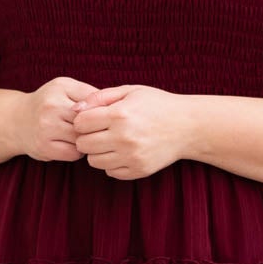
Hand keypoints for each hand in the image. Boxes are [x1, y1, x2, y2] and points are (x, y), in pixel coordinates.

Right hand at [12, 75, 100, 161]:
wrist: (16, 121)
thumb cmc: (48, 104)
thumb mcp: (65, 89)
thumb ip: (89, 94)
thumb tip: (115, 107)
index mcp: (60, 87)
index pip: (94, 100)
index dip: (103, 110)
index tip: (104, 115)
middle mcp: (51, 106)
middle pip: (89, 121)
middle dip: (95, 127)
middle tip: (95, 129)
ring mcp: (46, 128)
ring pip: (83, 138)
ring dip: (87, 140)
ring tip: (82, 136)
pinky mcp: (45, 147)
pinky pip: (74, 153)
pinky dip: (77, 151)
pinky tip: (71, 145)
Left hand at [71, 84, 191, 179]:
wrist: (188, 126)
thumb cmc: (157, 105)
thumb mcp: (130, 91)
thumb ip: (99, 97)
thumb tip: (74, 109)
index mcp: (119, 115)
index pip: (80, 124)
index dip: (82, 120)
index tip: (92, 118)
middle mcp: (124, 137)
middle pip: (83, 144)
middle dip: (86, 137)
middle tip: (99, 131)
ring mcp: (131, 157)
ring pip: (93, 161)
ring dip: (97, 152)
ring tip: (110, 141)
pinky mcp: (138, 170)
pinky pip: (110, 172)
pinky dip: (111, 163)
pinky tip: (122, 152)